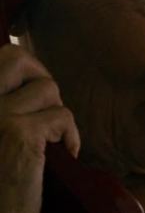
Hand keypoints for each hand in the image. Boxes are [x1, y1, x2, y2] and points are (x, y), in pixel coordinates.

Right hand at [0, 44, 80, 212]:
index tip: (32, 93)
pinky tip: (64, 155)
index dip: (22, 69)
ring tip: (50, 139)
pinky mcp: (20, 133)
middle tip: (47, 108)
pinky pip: (62, 115)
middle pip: (17, 58)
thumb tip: (32, 80)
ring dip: (57, 113)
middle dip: (40, 77)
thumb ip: (3, 109)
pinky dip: (70, 135)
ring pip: (47, 88)